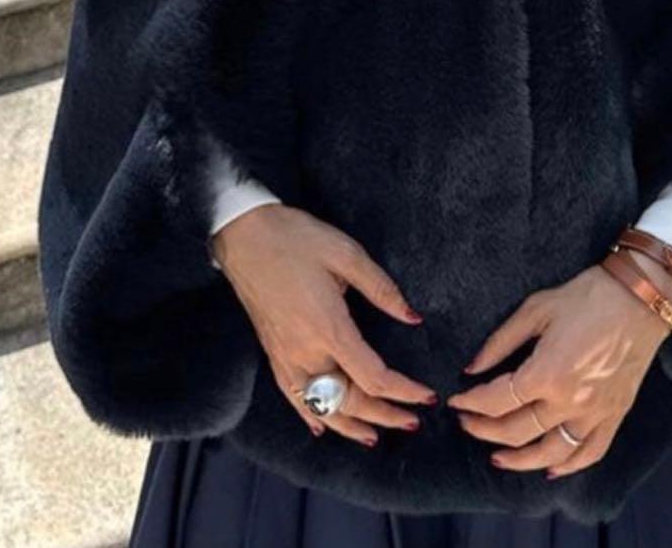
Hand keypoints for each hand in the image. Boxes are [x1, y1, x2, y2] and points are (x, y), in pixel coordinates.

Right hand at [211, 205, 436, 445]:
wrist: (244, 235)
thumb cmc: (297, 239)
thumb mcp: (347, 254)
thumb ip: (382, 289)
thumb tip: (412, 318)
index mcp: (329, 328)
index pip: (373, 377)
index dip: (403, 392)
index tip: (426, 396)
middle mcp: (306, 351)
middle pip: (350, 401)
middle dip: (384, 416)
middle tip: (412, 421)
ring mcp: (285, 356)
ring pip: (320, 407)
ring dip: (350, 424)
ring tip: (375, 436)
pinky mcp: (272, 352)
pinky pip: (293, 397)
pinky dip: (310, 415)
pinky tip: (321, 426)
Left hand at [446, 251, 671, 478]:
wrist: (640, 297)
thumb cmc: (587, 296)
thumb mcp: (535, 309)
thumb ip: (500, 342)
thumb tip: (471, 368)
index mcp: (546, 372)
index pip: (496, 401)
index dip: (471, 404)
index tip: (457, 400)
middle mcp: (569, 401)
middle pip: (516, 431)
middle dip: (484, 429)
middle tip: (467, 422)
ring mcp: (595, 413)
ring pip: (550, 454)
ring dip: (520, 460)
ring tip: (498, 456)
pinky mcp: (615, 415)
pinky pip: (589, 453)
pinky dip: (568, 466)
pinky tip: (551, 468)